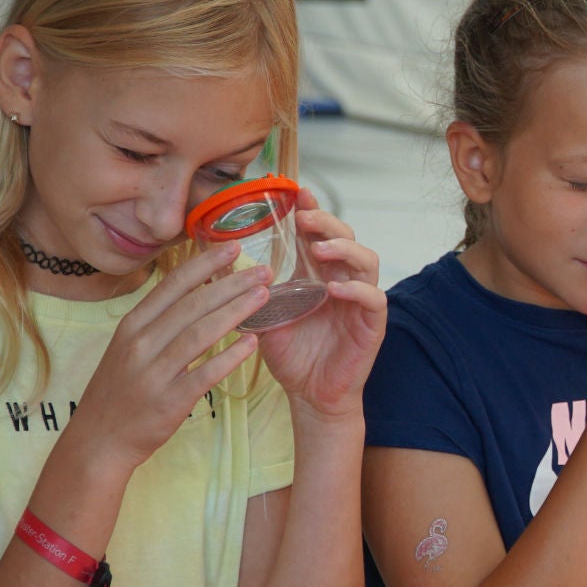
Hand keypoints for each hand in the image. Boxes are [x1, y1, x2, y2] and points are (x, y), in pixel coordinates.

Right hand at [70, 239, 271, 469]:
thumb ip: (160, 321)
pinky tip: (252, 344)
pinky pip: (204, 375)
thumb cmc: (121, 389)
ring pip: (199, 334)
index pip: (172, 285)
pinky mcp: (168, 401)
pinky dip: (229, 358)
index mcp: (132, 325)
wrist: (99, 440)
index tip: (234, 247)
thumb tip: (199, 291)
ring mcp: (153, 373)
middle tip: (263, 271)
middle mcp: (140, 343)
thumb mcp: (129, 347)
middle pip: (191, 305)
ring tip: (264, 297)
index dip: (205, 264)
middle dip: (230, 284)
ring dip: (234, 312)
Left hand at [254, 190, 387, 420]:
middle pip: (346, 237)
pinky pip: (372, 298)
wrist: (310, 395)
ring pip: (366, 260)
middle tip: (304, 218)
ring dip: (343, 249)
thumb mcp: (263, 317)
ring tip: (318, 250)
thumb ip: (249, 292)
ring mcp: (359, 301)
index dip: (311, 210)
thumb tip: (213, 268)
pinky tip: (335, 289)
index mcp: (317, 274)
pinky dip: (356, 290)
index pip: (318, 233)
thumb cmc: (291, 356)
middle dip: (327, 223)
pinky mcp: (371, 324)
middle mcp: (342, 280)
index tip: (295, 191)